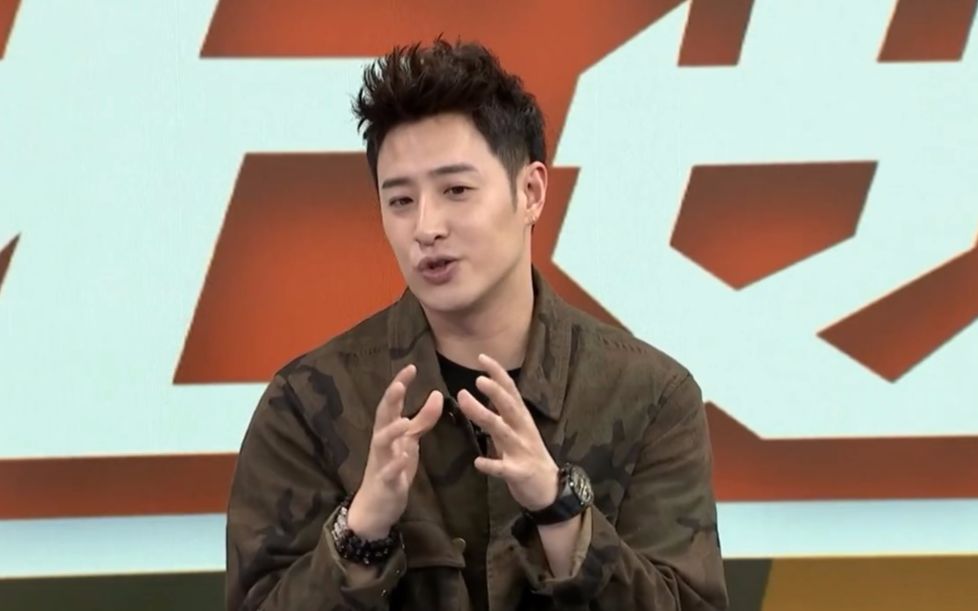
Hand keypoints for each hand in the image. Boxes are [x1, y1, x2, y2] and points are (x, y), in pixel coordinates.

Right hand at [348, 364, 442, 538]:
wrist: (375, 506)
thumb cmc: (392, 468)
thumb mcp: (410, 442)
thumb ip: (422, 419)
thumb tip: (436, 393)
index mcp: (388, 430)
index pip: (392, 402)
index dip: (400, 384)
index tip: (411, 367)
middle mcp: (382, 442)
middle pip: (382, 417)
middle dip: (390, 401)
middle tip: (399, 384)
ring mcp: (381, 461)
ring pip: (381, 442)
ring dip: (391, 431)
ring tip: (404, 422)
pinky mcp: (385, 482)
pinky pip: (388, 472)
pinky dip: (396, 464)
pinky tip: (405, 457)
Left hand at [455, 353, 559, 510]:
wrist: (551, 490)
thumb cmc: (530, 457)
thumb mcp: (519, 430)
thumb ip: (504, 412)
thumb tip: (488, 391)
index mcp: (521, 419)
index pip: (510, 391)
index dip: (497, 374)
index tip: (482, 357)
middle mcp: (523, 431)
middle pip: (509, 406)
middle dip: (495, 392)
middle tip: (477, 379)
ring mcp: (522, 451)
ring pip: (502, 431)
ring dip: (484, 416)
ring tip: (466, 403)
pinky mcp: (519, 473)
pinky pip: (504, 469)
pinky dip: (492, 465)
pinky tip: (478, 462)